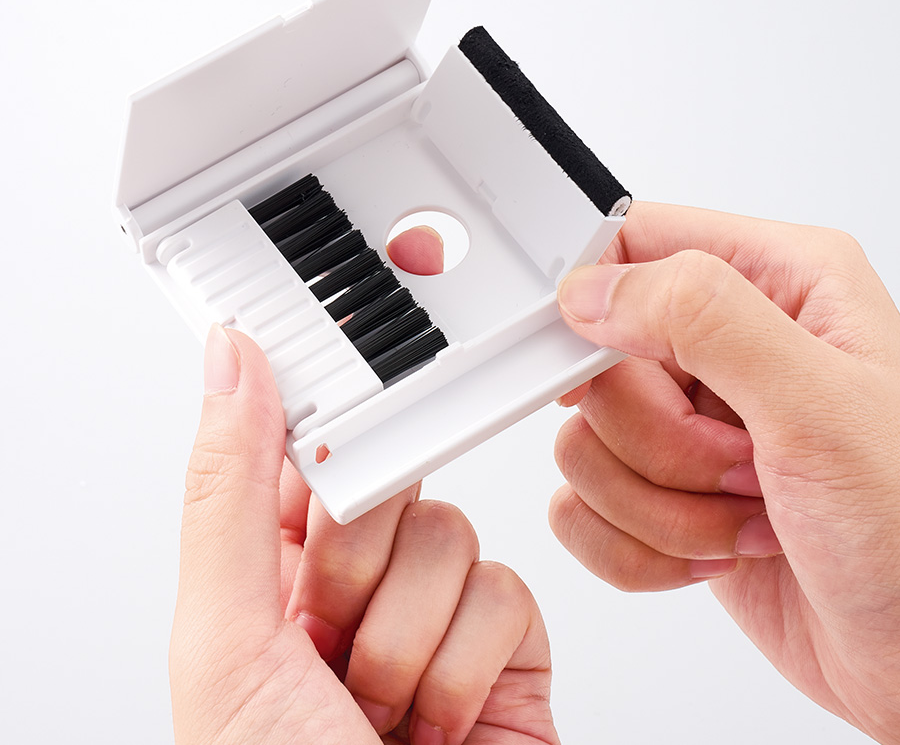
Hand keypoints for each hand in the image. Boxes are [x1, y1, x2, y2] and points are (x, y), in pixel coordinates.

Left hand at [170, 325, 558, 744]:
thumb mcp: (227, 645)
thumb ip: (228, 495)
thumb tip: (230, 365)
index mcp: (269, 579)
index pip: (298, 454)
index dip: (313, 420)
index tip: (321, 372)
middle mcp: (352, 588)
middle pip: (383, 482)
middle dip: (355, 565)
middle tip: (328, 634)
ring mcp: (433, 612)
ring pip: (448, 530)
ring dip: (409, 636)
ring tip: (383, 710)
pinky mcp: (505, 642)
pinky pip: (505, 585)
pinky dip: (470, 664)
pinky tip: (442, 721)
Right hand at [551, 202, 899, 743]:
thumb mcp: (821, 408)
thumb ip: (705, 320)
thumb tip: (596, 290)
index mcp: (778, 286)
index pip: (638, 244)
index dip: (597, 300)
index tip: (596, 365)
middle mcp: (727, 349)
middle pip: (599, 364)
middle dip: (658, 441)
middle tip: (740, 464)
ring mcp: (692, 425)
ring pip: (584, 442)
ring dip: (657, 504)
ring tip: (746, 516)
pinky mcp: (662, 493)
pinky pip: (581, 505)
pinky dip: (637, 547)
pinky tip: (719, 550)